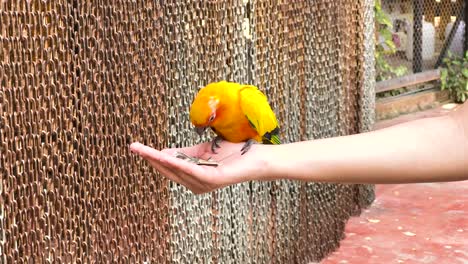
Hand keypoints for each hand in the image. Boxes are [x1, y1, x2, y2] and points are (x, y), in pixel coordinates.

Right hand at [129, 141, 268, 193]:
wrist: (255, 157)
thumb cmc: (231, 154)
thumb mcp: (203, 152)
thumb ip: (185, 154)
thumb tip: (164, 152)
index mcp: (192, 178)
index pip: (168, 168)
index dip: (153, 158)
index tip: (137, 148)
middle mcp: (195, 185)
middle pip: (168, 170)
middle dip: (150, 158)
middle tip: (133, 147)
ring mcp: (202, 184)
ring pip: (175, 170)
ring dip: (158, 159)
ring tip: (143, 150)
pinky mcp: (211, 180)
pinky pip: (189, 170)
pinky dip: (175, 162)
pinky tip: (164, 155)